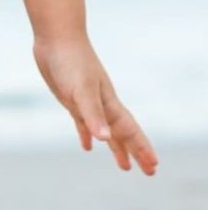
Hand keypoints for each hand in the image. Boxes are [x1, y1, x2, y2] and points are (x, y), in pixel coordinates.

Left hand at [33, 34, 158, 175]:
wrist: (56, 36)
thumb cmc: (71, 61)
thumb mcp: (81, 89)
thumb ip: (92, 114)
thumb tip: (104, 139)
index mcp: (108, 103)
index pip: (129, 131)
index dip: (141, 148)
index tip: (154, 167)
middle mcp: (101, 103)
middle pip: (122, 133)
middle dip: (135, 152)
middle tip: (150, 172)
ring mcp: (86, 100)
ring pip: (105, 130)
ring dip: (115, 147)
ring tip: (124, 165)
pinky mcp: (71, 97)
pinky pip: (82, 121)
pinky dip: (86, 134)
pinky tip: (87, 146)